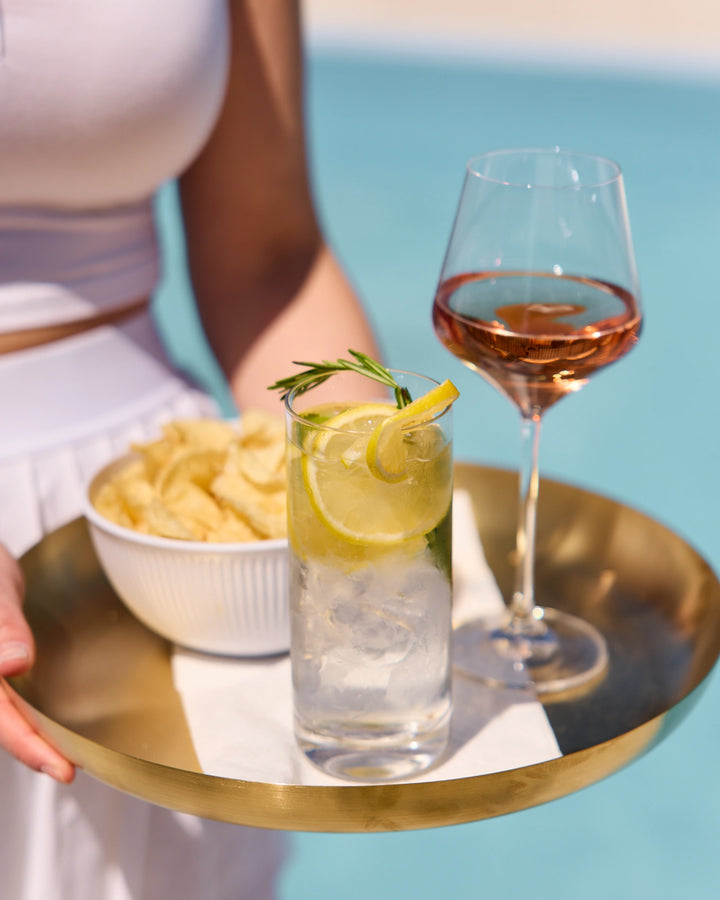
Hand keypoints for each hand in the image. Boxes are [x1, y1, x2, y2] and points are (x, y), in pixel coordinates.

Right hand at [0, 544, 73, 782]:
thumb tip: (13, 663)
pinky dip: (29, 714)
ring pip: (4, 714)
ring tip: (65, 756)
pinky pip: (10, 698)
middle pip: (1, 722)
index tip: (59, 767)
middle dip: (33, 750)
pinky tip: (51, 723)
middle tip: (69, 771)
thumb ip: (2, 625)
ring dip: (31, 736)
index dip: (26, 745)